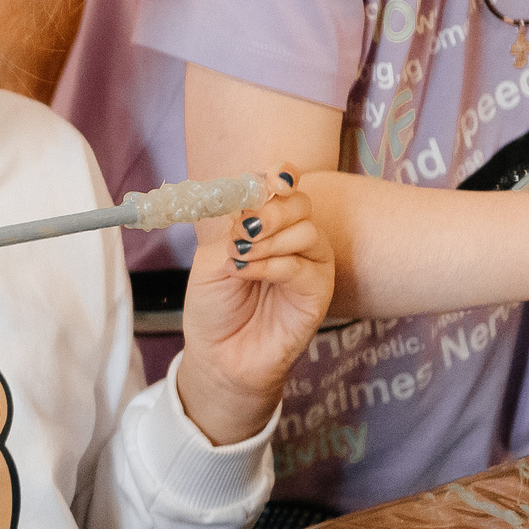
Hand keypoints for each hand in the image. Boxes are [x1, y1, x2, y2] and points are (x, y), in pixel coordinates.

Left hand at [176, 166, 334, 446]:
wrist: (219, 354)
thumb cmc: (215, 305)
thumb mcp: (211, 258)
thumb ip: (231, 229)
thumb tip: (250, 209)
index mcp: (267, 222)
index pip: (285, 184)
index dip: (281, 175)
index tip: (270, 180)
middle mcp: (294, 238)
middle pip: (300, 203)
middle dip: (269, 211)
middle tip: (242, 232)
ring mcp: (310, 264)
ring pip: (307, 231)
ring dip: (268, 241)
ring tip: (240, 260)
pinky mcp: (317, 291)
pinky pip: (302, 266)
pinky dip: (271, 265)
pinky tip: (247, 273)